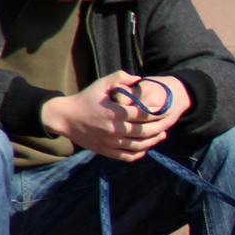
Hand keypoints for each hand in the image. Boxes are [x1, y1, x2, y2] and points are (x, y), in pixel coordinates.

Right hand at [41, 70, 191, 161]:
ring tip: (162, 135)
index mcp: (115, 112)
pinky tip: (146, 147)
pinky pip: (128, 156)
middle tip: (168, 122)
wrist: (65, 118)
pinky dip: (140, 153)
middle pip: (145, 131)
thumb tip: (139, 79)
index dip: (157, 112)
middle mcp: (115, 129)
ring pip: (139, 145)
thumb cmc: (86, 99)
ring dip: (154, 141)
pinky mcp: (106, 151)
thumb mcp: (101, 84)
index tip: (165, 109)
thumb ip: (120, 78)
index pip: (144, 114)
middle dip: (160, 127)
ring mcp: (111, 142)